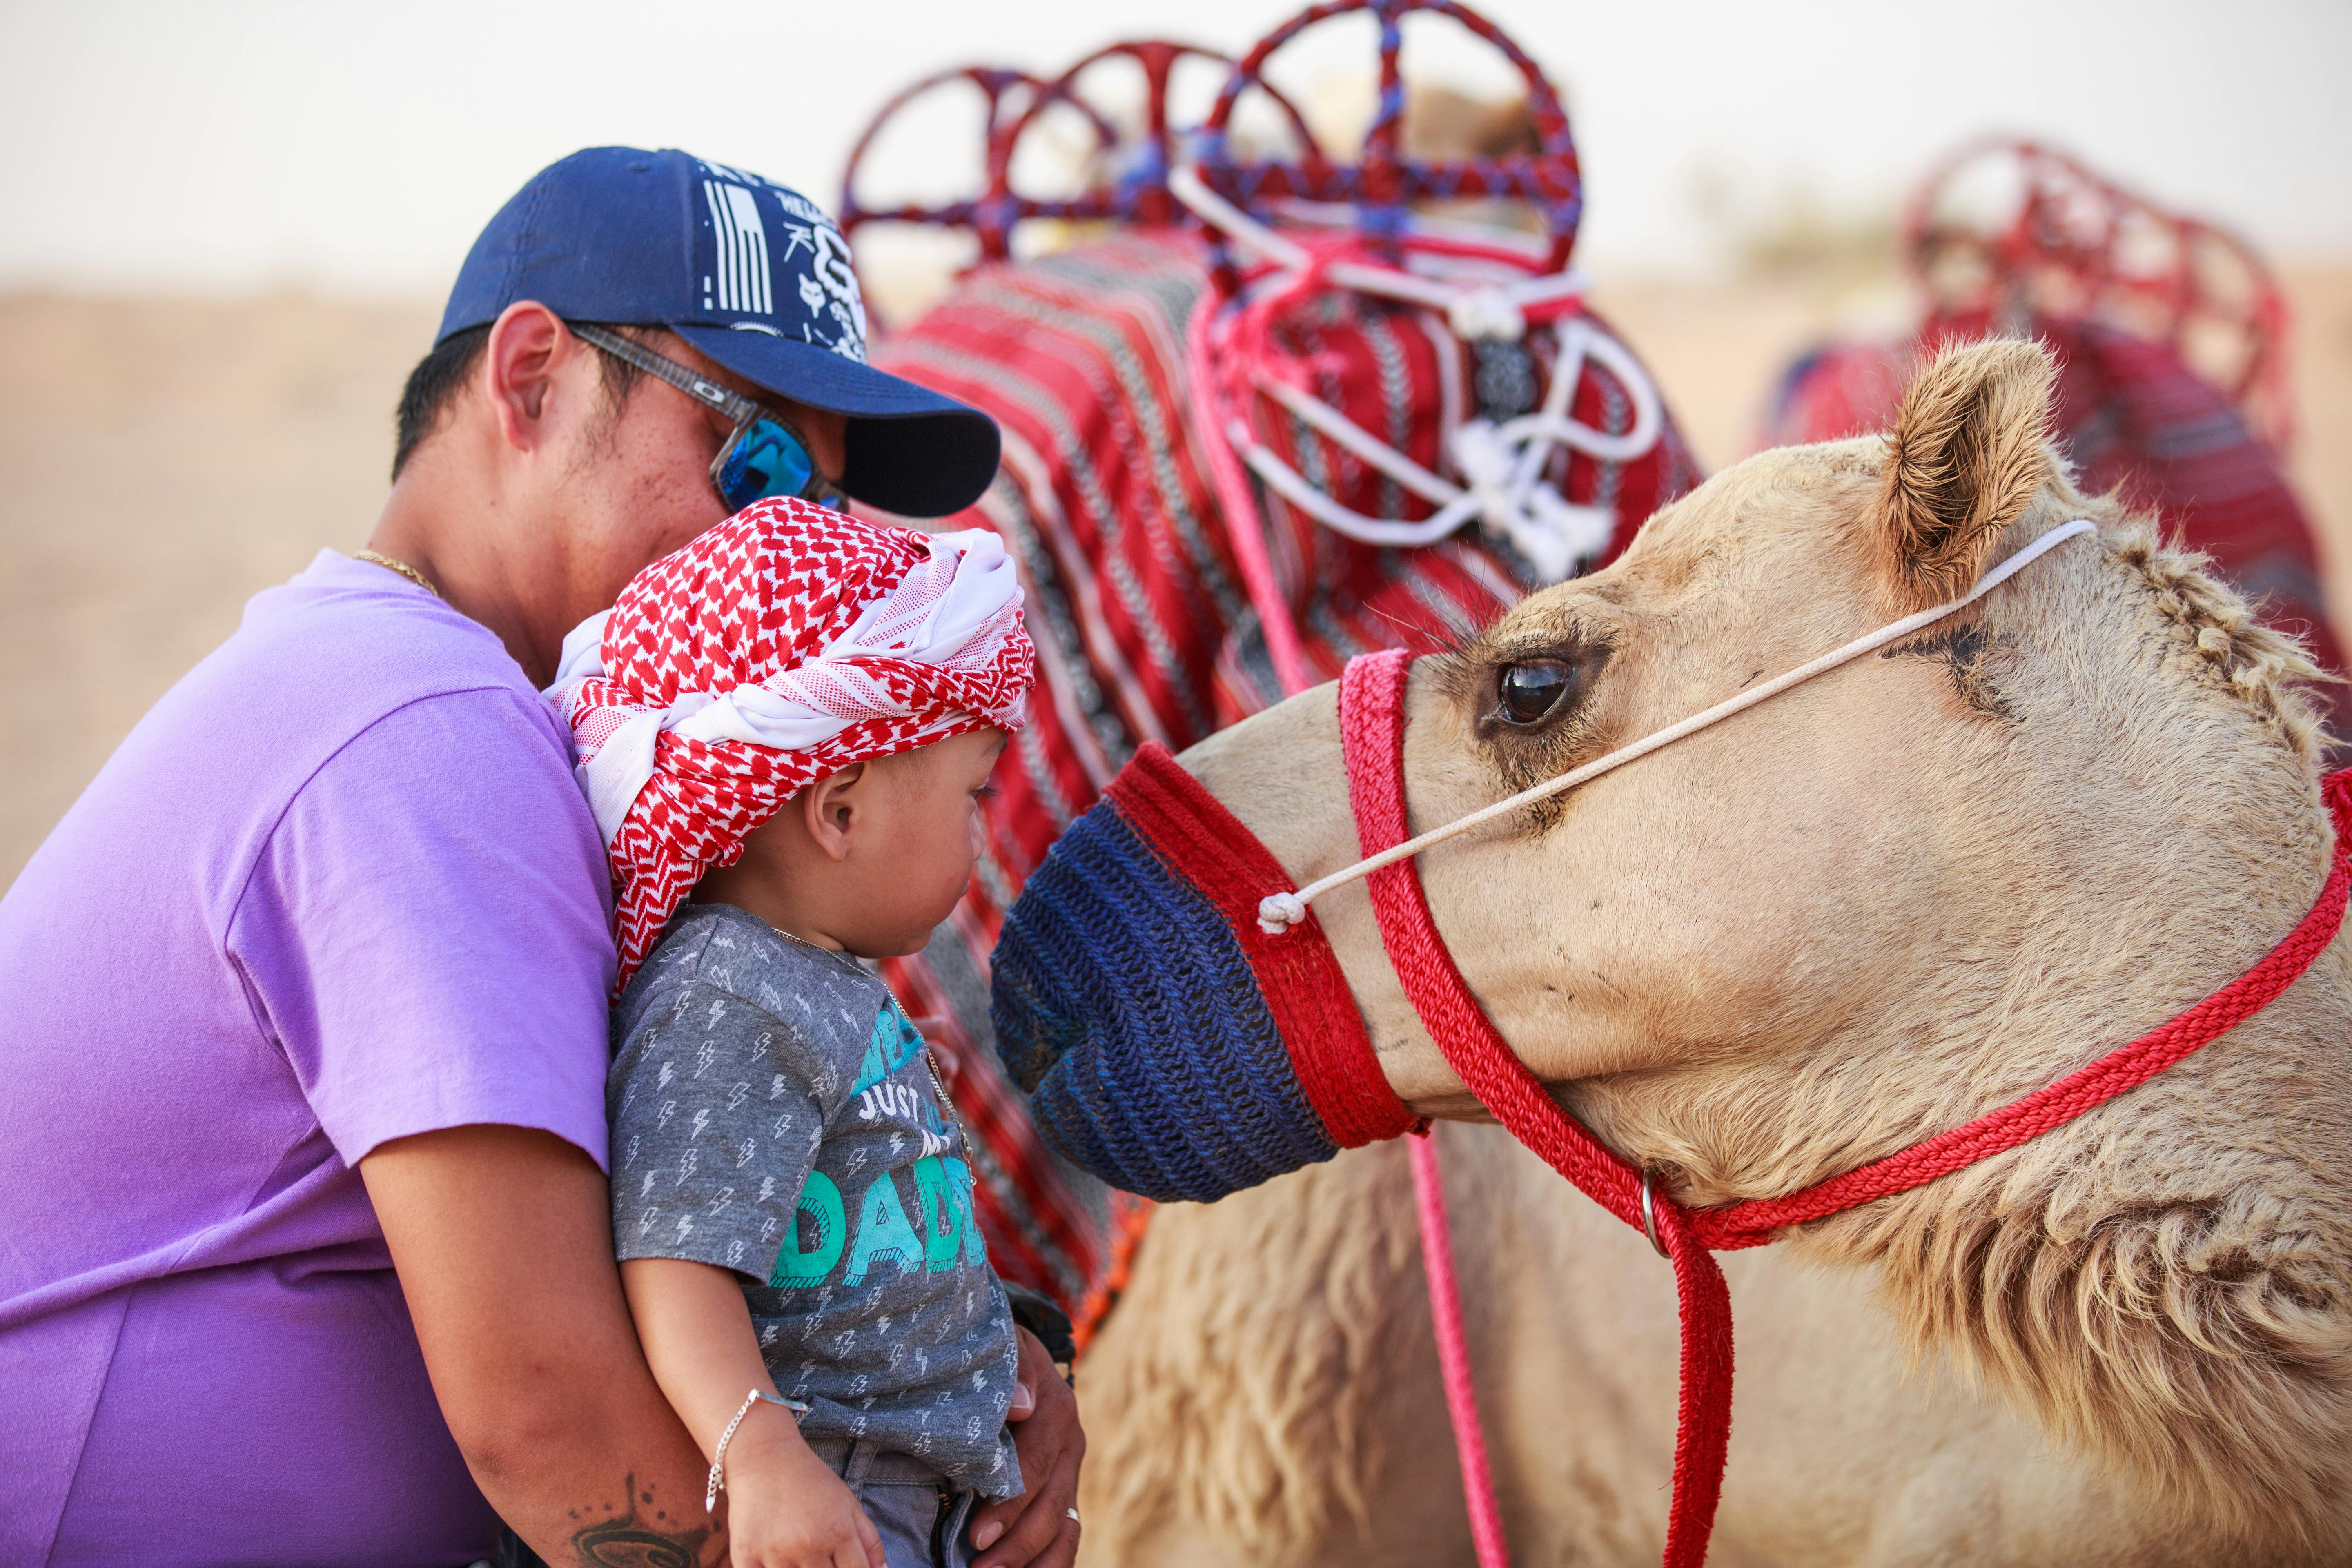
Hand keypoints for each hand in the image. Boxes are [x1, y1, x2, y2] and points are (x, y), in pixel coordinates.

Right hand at [722, 1410, 885, 1567]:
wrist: (764, 1457)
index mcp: (839, 1533)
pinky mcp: (745, 1557)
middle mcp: (809, 1546)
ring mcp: (776, 1554)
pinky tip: (775, 1564)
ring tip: (799, 1559)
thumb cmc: (810, 1480)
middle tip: (820, 1560)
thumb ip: (869, 1541)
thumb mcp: (848, 1503)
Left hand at [969, 1327, 1084, 1567]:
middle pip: (1052, 1505)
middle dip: (1017, 1543)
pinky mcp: (1062, 1491)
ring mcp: (1069, 1472)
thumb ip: (1013, 1369)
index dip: (1009, 1503)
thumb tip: (1021, 1404)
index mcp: (1056, 1412)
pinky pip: (1065, 1535)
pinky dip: (1047, 1562)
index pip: (1036, 1466)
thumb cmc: (996, 1353)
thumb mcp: (1004, 1346)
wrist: (1014, 1356)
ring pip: (1064, 1527)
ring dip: (1033, 1560)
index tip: (977, 1534)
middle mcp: (1070, 1446)